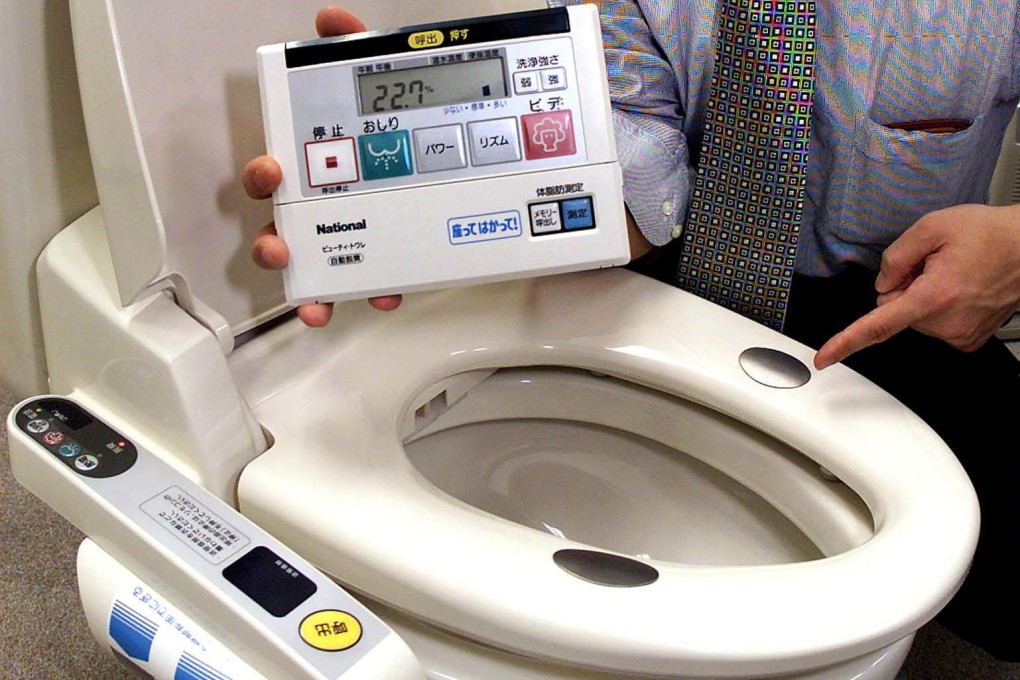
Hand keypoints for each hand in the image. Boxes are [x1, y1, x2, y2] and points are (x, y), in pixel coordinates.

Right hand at [242, 7, 401, 326]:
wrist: (456, 161)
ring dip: (309, 287)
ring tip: (314, 303)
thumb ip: (355, 47)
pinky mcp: (383, 259)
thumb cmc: (399, 126)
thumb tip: (330, 20)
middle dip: (272, 243)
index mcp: (314, 167)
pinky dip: (374, 292)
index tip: (271, 174)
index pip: (273, 173)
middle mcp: (322, 207)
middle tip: (281, 246)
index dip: (262, 176)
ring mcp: (350, 238)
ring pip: (317, 267)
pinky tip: (385, 297)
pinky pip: (370, 282)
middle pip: (281, 230)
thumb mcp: (380, 83)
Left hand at [814, 204, 1019, 368]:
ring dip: (924, 295)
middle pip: (894, 310)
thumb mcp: (932, 227)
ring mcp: (959, 334)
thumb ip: (895, 256)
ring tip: (954, 273)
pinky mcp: (969, 339)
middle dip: (903, 288)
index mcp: (933, 296)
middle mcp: (946, 322)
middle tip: (934, 265)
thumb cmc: (990, 234)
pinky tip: (961, 287)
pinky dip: (940, 306)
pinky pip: (935, 323)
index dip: (846, 342)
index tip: (824, 358)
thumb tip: (882, 284)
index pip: (878, 325)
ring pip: (915, 317)